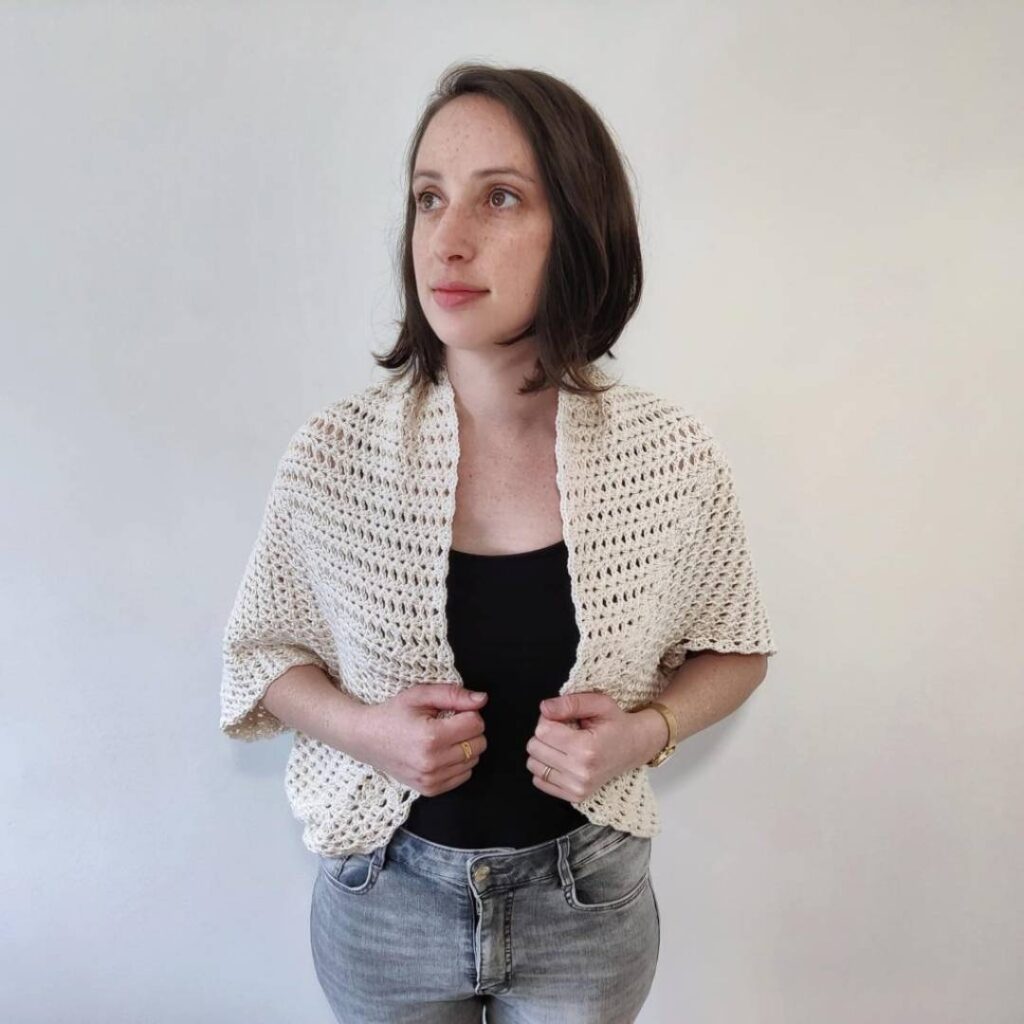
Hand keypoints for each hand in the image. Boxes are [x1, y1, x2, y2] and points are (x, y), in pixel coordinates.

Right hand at [361, 683, 488, 795]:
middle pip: (479, 744)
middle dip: (469, 730)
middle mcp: (432, 762)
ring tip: (442, 738)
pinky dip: (458, 763)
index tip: (453, 711)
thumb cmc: (393, 714)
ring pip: (473, 760)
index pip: (476, 724)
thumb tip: (482, 700)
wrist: (365, 739)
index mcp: (431, 737)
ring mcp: (431, 779)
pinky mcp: (430, 790)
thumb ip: (453, 695)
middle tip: (447, 724)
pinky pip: (463, 776)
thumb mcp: (420, 695)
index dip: (468, 713)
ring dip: (464, 747)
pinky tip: (440, 753)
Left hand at [524, 691, 668, 802]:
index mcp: (586, 749)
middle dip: (545, 734)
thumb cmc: (616, 724)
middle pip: (534, 747)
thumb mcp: (599, 703)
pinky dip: (546, 768)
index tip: (564, 719)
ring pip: (533, 765)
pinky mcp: (575, 796)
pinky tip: (563, 760)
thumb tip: (544, 708)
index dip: (548, 719)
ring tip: (565, 745)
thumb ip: (570, 703)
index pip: (542, 730)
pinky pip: (539, 781)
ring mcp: (578, 787)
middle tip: (565, 731)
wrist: (635, 747)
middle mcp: (581, 772)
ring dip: (544, 751)